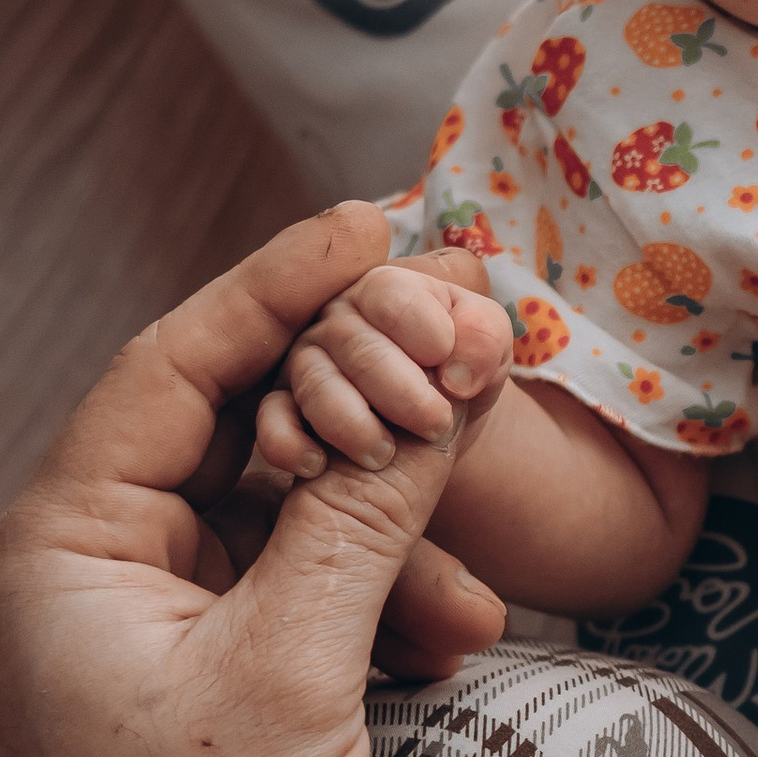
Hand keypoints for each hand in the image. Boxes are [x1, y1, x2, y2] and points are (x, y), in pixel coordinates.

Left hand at [0, 204, 511, 756]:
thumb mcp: (299, 671)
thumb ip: (370, 509)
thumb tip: (441, 364)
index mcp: (61, 547)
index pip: (178, 362)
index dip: (284, 284)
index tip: (385, 226)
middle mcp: (83, 571)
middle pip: (235, 426)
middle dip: (362, 408)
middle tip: (472, 360)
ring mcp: (134, 631)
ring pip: (277, 514)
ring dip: (385, 527)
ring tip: (472, 588)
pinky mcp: (191, 687)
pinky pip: (288, 592)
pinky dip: (371, 598)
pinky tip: (443, 641)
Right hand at [255, 250, 513, 480]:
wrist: (432, 426)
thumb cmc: (458, 374)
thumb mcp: (487, 353)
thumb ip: (484, 338)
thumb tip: (457, 371)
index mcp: (386, 291)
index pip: (391, 293)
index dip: (423, 329)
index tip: (449, 367)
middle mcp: (336, 319)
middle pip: (355, 344)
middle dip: (401, 391)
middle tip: (436, 425)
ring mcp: (303, 362)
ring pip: (314, 383)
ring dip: (353, 424)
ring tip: (385, 455)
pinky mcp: (280, 407)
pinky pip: (271, 421)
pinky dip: (290, 444)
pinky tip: (320, 465)